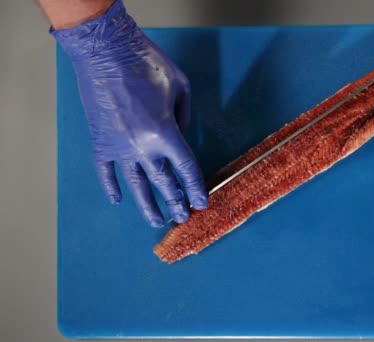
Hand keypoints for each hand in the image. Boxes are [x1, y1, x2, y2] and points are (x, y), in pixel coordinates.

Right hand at [51, 0, 206, 226]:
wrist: (105, 52)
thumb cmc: (146, 64)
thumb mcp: (181, 88)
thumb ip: (185, 117)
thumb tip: (182, 135)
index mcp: (165, 134)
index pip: (186, 169)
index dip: (195, 188)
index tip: (201, 203)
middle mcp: (142, 147)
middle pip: (163, 182)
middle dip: (175, 202)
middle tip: (182, 217)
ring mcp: (118, 148)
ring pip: (135, 184)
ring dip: (146, 205)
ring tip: (157, 221)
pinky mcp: (100, 142)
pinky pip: (105, 171)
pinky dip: (110, 186)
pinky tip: (117, 200)